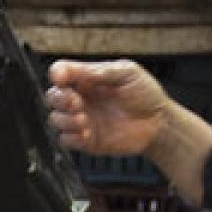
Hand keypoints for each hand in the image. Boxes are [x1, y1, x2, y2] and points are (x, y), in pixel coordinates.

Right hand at [45, 59, 172, 156]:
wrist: (159, 123)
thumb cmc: (145, 94)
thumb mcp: (128, 73)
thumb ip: (103, 71)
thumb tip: (79, 71)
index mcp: (88, 78)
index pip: (61, 73)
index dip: (57, 74)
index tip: (61, 78)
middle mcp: (81, 98)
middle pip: (52, 96)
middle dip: (59, 99)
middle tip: (76, 103)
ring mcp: (82, 120)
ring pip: (55, 119)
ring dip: (65, 119)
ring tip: (84, 120)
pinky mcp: (87, 140)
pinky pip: (66, 140)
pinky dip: (71, 136)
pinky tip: (87, 133)